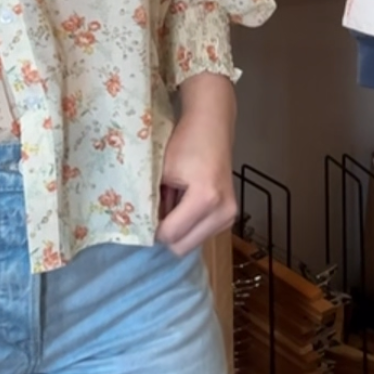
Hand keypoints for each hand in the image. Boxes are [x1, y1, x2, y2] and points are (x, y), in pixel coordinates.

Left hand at [155, 74, 236, 257]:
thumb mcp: (162, 172)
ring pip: (192, 244)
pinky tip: (186, 205)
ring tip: (174, 205)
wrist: (212, 126)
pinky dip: (190, 226)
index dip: (153, 229)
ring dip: (179, 231)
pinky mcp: (231, 216)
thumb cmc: (184, 143)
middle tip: (157, 213)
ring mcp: (230, 216)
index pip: (171, 235)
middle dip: (167, 234)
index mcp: (205, 198)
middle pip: (183, 247)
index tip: (145, 215)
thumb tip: (143, 228)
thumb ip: (152, 202)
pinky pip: (202, 234)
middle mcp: (223, 212)